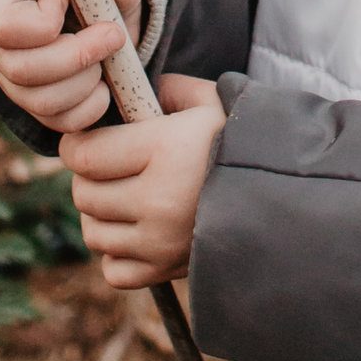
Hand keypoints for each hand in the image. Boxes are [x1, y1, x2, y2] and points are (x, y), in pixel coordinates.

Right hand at [0, 0, 176, 131]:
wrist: (101, 6)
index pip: (3, 26)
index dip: (44, 23)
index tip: (68, 0)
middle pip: (19, 69)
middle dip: (77, 55)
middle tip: (112, 34)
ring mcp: (8, 73)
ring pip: (38, 100)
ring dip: (86, 81)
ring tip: (106, 54)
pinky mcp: (30, 101)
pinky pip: (55, 121)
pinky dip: (89, 106)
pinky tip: (103, 80)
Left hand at [70, 75, 225, 289]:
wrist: (286, 195)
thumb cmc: (242, 142)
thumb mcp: (209, 102)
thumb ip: (167, 90)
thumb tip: (134, 92)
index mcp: (163, 150)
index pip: (83, 155)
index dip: (75, 146)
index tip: (84, 141)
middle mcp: (157, 200)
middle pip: (84, 194)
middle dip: (90, 178)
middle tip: (111, 168)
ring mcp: (160, 241)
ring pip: (94, 232)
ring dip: (102, 215)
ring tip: (125, 198)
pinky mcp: (168, 270)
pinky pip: (115, 270)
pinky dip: (118, 253)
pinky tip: (137, 232)